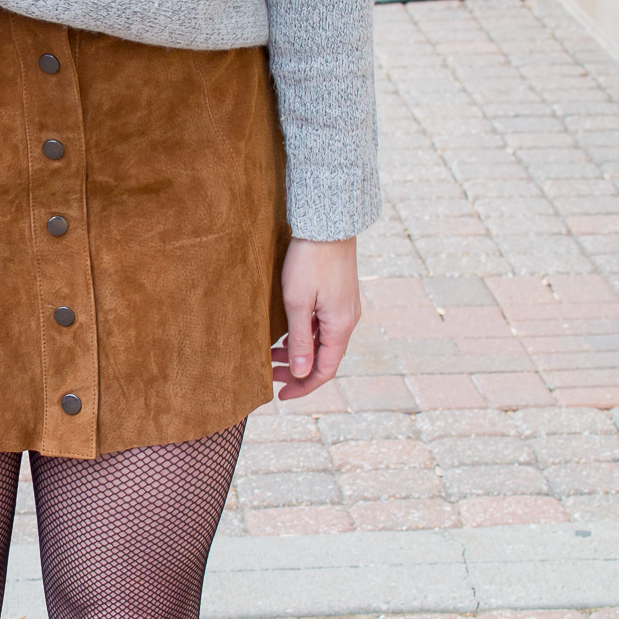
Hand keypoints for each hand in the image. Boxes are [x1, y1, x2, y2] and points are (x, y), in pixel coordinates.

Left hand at [272, 237, 360, 400]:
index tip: (280, 395)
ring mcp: (345, 307)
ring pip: (323, 342)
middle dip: (298, 371)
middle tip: (270, 375)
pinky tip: (286, 335)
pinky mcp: (339, 295)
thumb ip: (300, 340)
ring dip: (300, 353)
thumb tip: (302, 373)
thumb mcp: (298, 303)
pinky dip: (306, 336)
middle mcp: (348, 320)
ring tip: (272, 356)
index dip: (303, 386)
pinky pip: (324, 327)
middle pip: (325, 358)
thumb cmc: (309, 261)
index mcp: (341, 326)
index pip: (325, 370)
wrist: (327, 223)